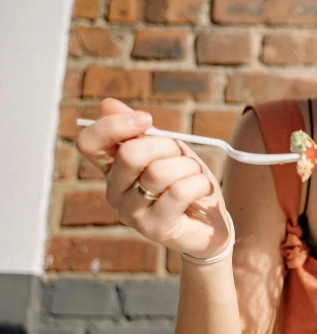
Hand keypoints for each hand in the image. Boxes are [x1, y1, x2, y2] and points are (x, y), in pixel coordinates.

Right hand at [76, 98, 230, 258]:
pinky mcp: (155, 229)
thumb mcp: (167, 150)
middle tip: (182, 156)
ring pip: (160, 172)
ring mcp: (131, 213)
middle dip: (167, 146)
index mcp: (112, 169)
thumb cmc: (187, 182)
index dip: (114, 125)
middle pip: (130, 154)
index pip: (89, 143)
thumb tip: (107, 104)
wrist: (210, 223)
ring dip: (189, 167)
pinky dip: (200, 183)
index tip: (147, 120)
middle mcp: (114, 192)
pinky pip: (179, 192)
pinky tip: (203, 190)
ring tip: (195, 177)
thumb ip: (140, 131)